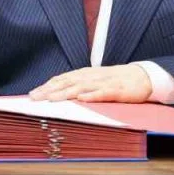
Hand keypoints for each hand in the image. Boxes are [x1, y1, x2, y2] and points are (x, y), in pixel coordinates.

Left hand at [28, 64, 151, 102]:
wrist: (142, 76)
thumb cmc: (116, 80)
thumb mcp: (94, 80)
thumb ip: (79, 85)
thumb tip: (59, 93)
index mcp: (84, 75)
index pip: (61, 79)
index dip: (46, 86)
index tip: (32, 94)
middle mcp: (90, 77)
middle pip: (66, 83)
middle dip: (49, 90)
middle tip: (34, 98)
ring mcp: (103, 83)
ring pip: (80, 87)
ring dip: (65, 93)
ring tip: (51, 99)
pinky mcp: (116, 90)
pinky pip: (102, 93)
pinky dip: (92, 95)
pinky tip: (82, 99)